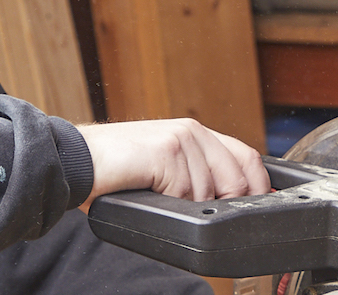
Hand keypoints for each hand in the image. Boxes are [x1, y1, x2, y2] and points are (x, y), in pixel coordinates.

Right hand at [75, 118, 268, 210]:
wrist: (79, 160)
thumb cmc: (116, 169)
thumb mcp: (164, 166)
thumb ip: (196, 173)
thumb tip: (230, 199)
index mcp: (195, 132)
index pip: (247, 158)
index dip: (258, 186)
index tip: (252, 206)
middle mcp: (192, 131)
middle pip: (237, 181)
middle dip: (223, 204)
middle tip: (189, 206)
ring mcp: (181, 140)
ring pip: (209, 194)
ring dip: (187, 206)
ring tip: (157, 194)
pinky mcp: (167, 152)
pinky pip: (187, 194)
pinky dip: (170, 203)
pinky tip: (149, 190)